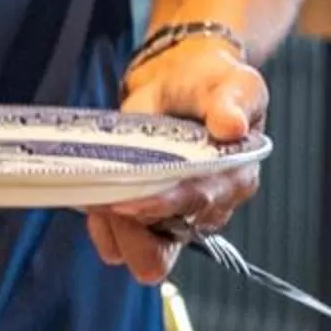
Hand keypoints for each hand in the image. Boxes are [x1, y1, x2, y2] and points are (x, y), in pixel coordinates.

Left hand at [88, 34, 268, 285]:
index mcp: (234, 177)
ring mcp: (175, 215)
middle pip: (169, 243)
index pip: (198, 202)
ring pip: (143, 252)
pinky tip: (96, 203)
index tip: (129, 202)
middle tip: (106, 201)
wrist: (180, 77)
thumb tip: (234, 125)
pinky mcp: (146, 217)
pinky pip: (121, 245)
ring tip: (98, 198)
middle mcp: (207, 206)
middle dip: (134, 232)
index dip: (163, 204)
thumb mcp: (232, 82)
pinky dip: (105, 231)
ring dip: (116, 231)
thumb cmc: (211, 82)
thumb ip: (233, 102)